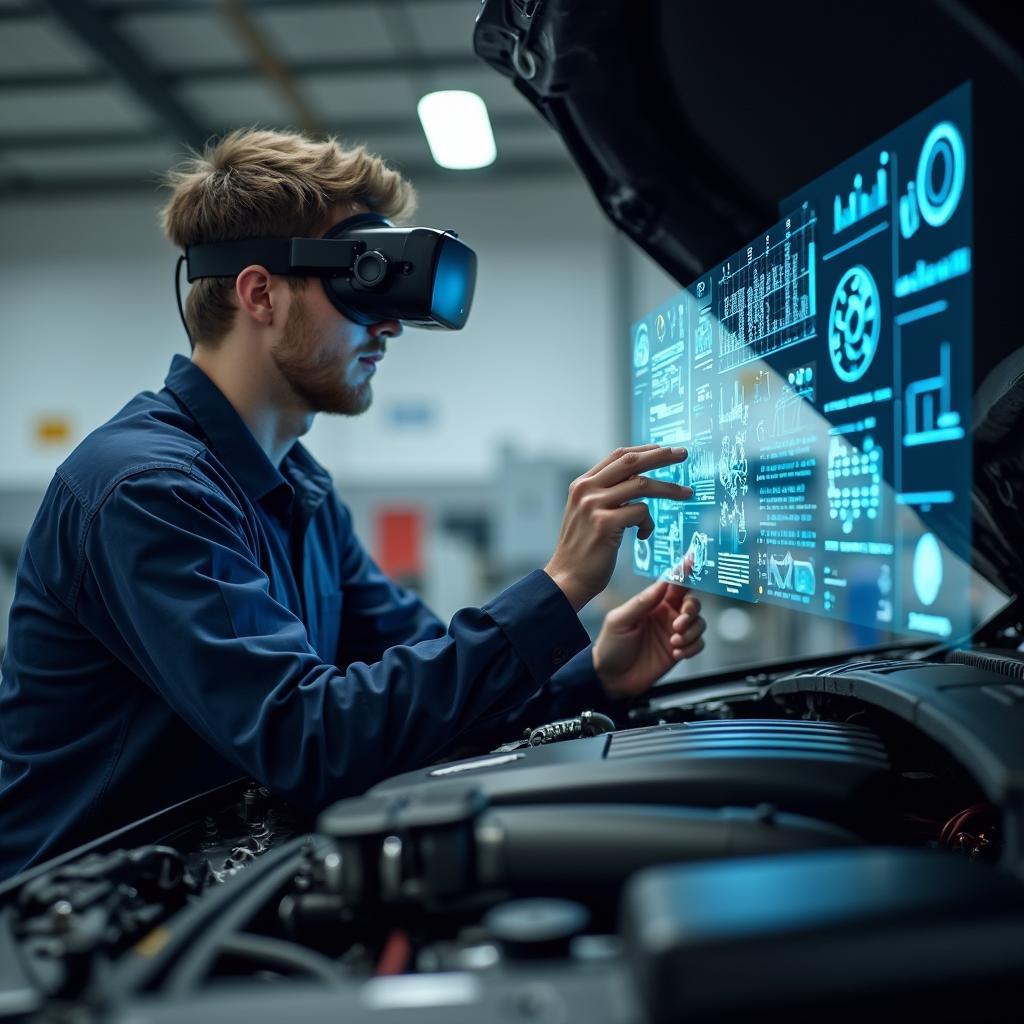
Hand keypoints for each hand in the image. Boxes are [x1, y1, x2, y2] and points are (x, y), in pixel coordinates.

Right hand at [544, 445, 691, 610]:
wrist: (566, 579)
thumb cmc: (583, 550)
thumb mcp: (588, 514)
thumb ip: (607, 495)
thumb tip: (638, 480)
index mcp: (582, 484)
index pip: (617, 456)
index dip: (644, 450)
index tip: (665, 449)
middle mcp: (586, 490)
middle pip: (631, 462)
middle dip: (661, 456)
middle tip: (683, 454)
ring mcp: (594, 505)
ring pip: (642, 485)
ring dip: (669, 489)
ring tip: (686, 494)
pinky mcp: (605, 524)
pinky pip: (641, 512)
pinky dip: (649, 523)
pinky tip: (643, 535)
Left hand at [592, 578, 705, 699]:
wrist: (611, 678)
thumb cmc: (611, 646)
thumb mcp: (620, 620)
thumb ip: (641, 602)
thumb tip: (662, 583)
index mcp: (652, 604)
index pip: (672, 584)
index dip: (684, 571)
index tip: (693, 560)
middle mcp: (666, 615)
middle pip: (692, 602)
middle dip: (691, 610)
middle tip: (678, 623)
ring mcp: (673, 633)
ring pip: (699, 623)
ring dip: (691, 632)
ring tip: (674, 642)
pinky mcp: (679, 651)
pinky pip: (698, 644)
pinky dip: (692, 647)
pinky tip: (676, 653)